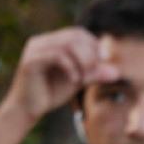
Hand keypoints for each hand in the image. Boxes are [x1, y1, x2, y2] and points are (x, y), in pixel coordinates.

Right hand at [4, 28, 118, 121]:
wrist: (27, 109)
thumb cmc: (51, 93)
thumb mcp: (78, 81)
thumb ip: (94, 74)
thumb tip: (117, 72)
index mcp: (52, 42)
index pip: (78, 33)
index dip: (94, 44)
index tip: (105, 61)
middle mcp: (42, 41)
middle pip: (74, 35)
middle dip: (91, 53)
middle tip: (95, 71)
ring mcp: (35, 48)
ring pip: (68, 44)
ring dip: (83, 61)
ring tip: (83, 79)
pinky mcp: (31, 60)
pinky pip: (58, 56)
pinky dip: (71, 68)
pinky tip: (74, 81)